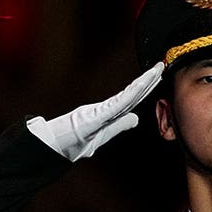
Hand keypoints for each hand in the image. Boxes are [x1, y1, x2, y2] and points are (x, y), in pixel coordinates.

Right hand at [27, 62, 164, 161]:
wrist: (51, 146)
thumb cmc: (72, 143)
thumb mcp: (102, 135)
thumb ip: (118, 126)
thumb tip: (136, 119)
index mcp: (108, 113)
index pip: (132, 99)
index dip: (146, 87)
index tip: (158, 75)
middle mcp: (105, 109)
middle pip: (132, 94)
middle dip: (148, 81)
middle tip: (161, 66)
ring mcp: (100, 111)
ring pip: (126, 96)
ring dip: (142, 83)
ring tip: (155, 71)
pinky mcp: (94, 116)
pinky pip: (116, 106)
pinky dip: (129, 96)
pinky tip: (140, 88)